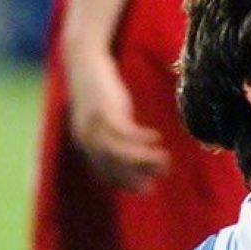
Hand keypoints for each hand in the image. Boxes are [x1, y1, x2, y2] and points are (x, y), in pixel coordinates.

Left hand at [68, 51, 169, 192]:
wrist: (85, 60)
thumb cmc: (98, 89)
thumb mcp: (104, 116)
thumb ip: (113, 134)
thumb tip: (136, 149)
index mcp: (85, 143)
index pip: (104, 173)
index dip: (126, 183)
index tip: (147, 188)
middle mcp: (86, 138)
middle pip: (113, 166)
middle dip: (137, 175)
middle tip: (161, 176)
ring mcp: (94, 125)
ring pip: (119, 153)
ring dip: (143, 160)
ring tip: (165, 160)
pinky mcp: (104, 110)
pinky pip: (125, 132)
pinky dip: (142, 138)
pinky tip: (156, 137)